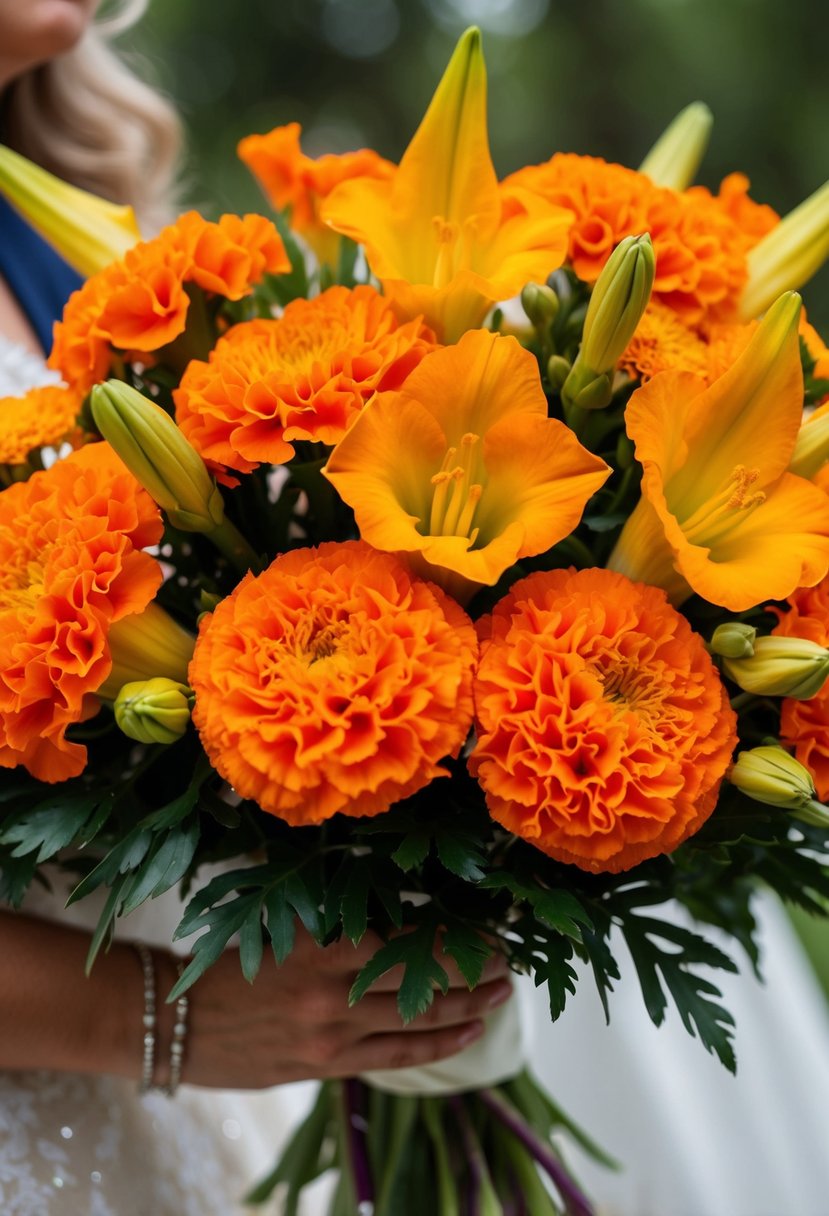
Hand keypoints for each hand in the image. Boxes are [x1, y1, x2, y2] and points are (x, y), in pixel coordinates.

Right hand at [156, 927, 511, 1088]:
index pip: (410, 938)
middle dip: (474, 970)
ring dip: (467, 1007)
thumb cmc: (228, 960)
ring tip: (500, 993)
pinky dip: (438, 1044)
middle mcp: (334, 992)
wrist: (174, 1021)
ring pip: (419, 1022)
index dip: (457, 936)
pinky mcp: (327, 1066)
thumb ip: (334, 913)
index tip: (488, 925)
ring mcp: (333, 1035)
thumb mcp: (281, 922)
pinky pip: (397, 1056)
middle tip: (505, 958)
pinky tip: (468, 1032)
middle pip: (425, 981)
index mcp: (324, 943)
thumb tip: (391, 894)